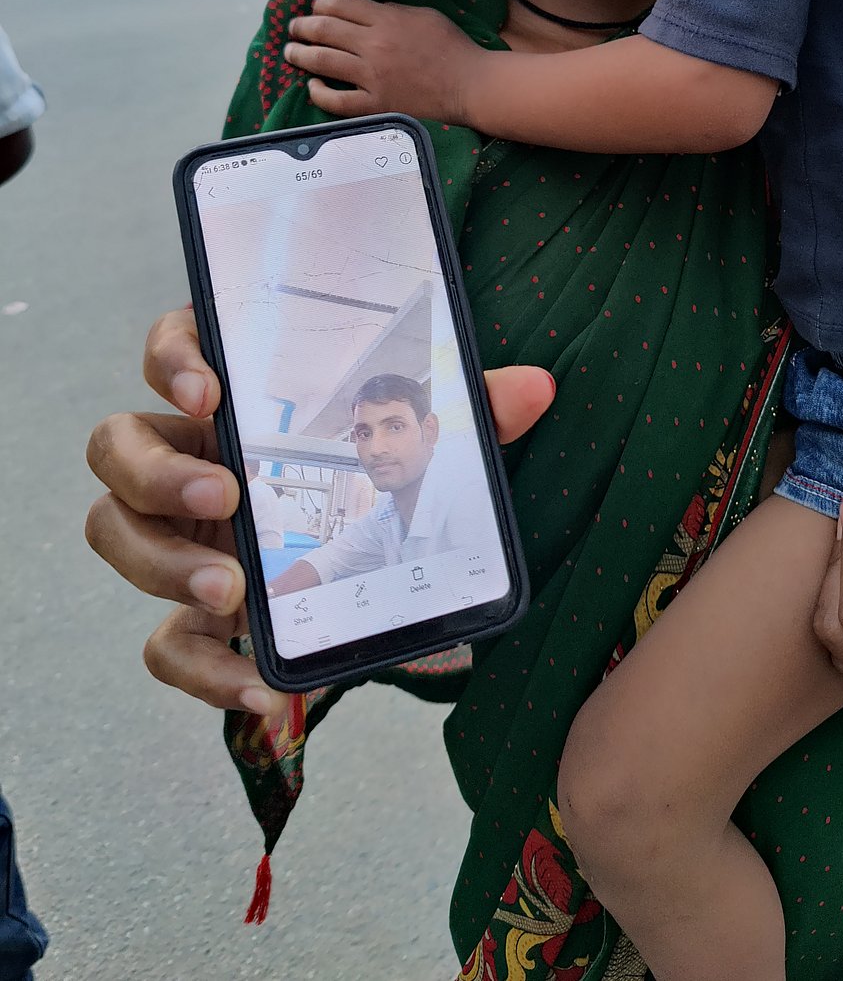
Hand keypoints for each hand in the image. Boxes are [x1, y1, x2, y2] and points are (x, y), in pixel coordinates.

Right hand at [85, 306, 555, 718]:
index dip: (175, 361)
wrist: (378, 570)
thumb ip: (471, 410)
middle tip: (226, 499)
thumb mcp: (430, 442)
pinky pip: (165, 644)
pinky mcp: (194, 613)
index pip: (173, 350)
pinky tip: (263, 684)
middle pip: (117, 444)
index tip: (212, 392)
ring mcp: (181, 536)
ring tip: (232, 589)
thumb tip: (536, 388)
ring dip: (157, 562)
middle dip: (156, 472)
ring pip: (113, 531)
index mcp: (238, 400)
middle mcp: (192, 458)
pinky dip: (204, 671)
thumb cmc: (383, 478)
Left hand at [284, 0, 482, 121]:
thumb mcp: (425, 15)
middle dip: (302, 27)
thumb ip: (393, 11)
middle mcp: (373, 47)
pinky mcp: (375, 105)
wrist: (471, 86)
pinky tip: (313, 86)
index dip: (320, 4)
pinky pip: (336, 101)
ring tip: (290, 52)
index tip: (315, 8)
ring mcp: (371, 78)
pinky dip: (319, 92)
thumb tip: (368, 12)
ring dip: (300, 55)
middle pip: (323, 30)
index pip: (340, 5)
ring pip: (322, 62)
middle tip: (293, 28)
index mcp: (386, 20)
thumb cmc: (454, 48)